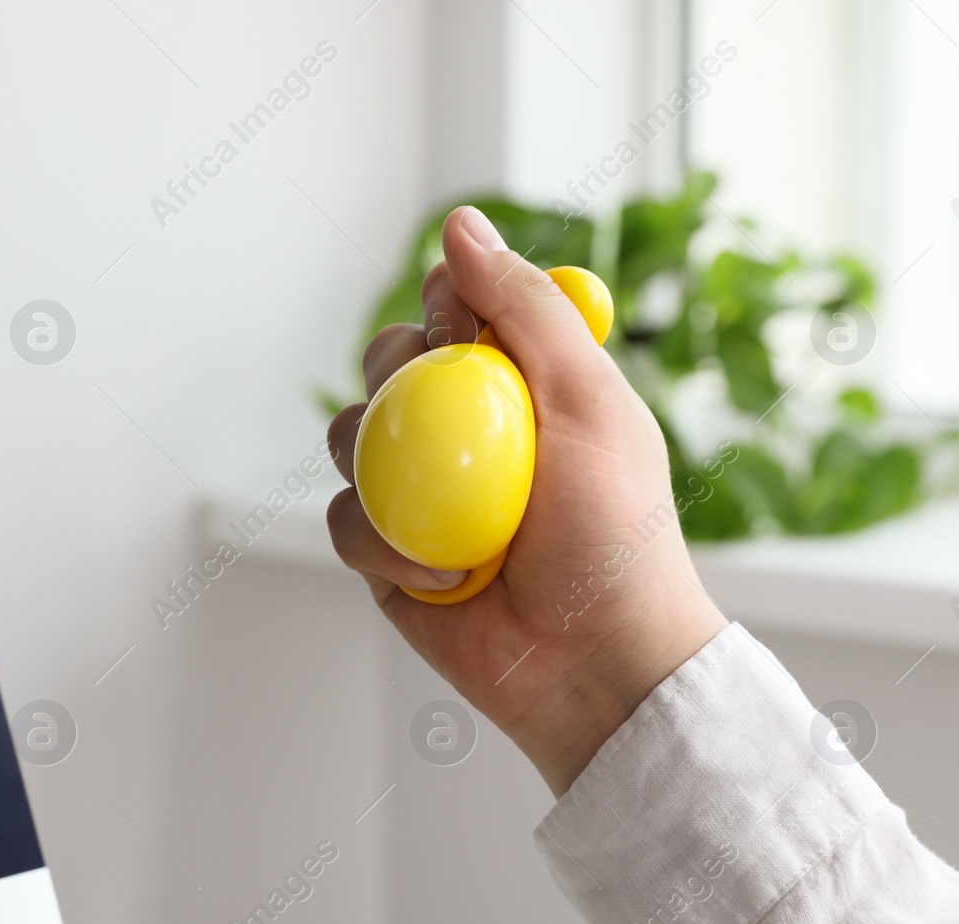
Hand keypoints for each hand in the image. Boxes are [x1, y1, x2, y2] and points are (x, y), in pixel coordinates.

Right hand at [326, 206, 726, 795]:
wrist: (595, 662)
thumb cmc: (614, 534)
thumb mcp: (589, 401)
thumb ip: (527, 310)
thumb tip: (459, 225)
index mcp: (520, 382)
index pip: (455, 306)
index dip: (447, 305)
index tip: (463, 332)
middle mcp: (464, 429)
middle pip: (388, 360)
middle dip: (399, 377)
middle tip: (445, 419)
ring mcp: (421, 492)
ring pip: (350, 434)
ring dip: (381, 465)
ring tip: (448, 514)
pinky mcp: (387, 554)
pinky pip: (344, 518)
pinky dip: (383, 542)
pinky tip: (441, 573)